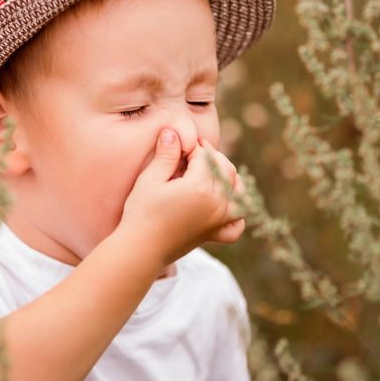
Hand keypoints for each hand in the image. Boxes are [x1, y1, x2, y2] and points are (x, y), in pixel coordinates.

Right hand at [119, 129, 245, 267]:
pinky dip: (237, 212)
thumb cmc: (141, 212)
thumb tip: (173, 131)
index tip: (178, 144)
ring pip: (239, 191)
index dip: (192, 146)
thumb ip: (166, 154)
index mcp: (200, 187)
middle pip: (225, 169)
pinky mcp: (215, 233)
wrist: (140, 249)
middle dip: (210, 157)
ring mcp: (219, 220)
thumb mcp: (150, 179)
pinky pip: (237, 223)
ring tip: (209, 172)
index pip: (205, 156)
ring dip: (229, 177)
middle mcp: (217, 203)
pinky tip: (225, 204)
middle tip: (190, 153)